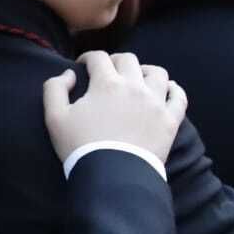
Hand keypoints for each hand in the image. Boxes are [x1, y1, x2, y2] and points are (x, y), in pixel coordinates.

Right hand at [43, 52, 186, 164]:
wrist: (112, 175)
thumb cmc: (80, 146)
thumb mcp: (54, 118)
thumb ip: (55, 89)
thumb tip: (69, 74)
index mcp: (106, 84)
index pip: (98, 58)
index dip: (88, 58)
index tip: (83, 65)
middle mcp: (134, 86)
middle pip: (128, 60)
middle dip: (115, 61)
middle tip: (107, 71)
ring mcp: (156, 102)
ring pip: (157, 73)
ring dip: (145, 71)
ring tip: (138, 79)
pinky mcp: (170, 120)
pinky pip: (179, 97)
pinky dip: (174, 90)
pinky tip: (168, 89)